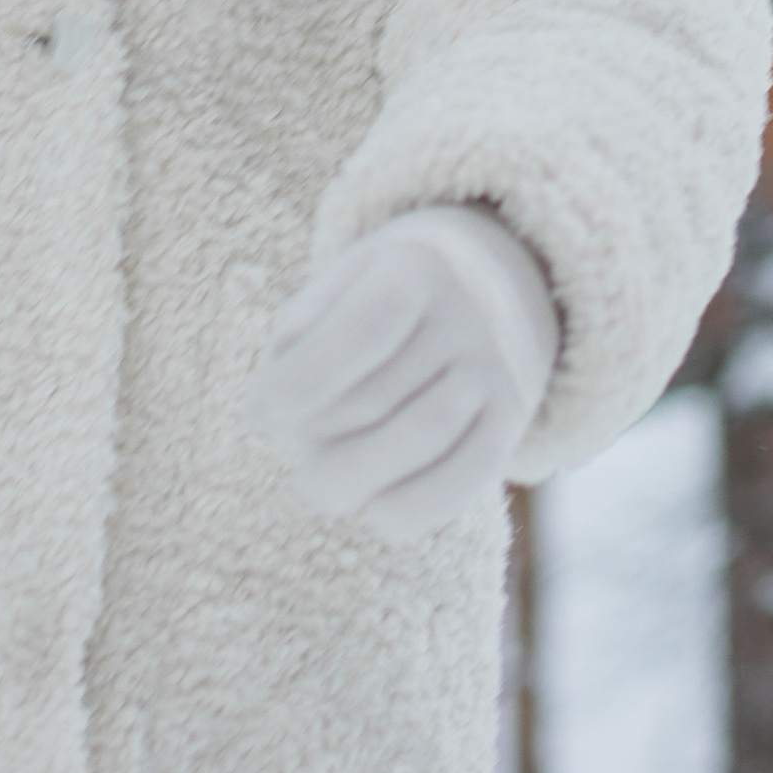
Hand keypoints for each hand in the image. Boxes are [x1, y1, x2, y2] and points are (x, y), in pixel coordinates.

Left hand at [242, 206, 560, 543]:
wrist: (495, 277)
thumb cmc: (387, 288)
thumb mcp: (340, 283)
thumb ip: (298, 339)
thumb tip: (266, 418)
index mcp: (417, 266)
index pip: (361, 332)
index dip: (301, 385)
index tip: (259, 416)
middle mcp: (470, 313)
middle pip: (382, 398)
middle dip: (317, 439)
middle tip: (295, 449)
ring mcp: (499, 368)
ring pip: (421, 441)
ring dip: (353, 478)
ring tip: (320, 483)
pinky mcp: (513, 419)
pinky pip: (464, 479)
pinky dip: (408, 507)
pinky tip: (372, 504)